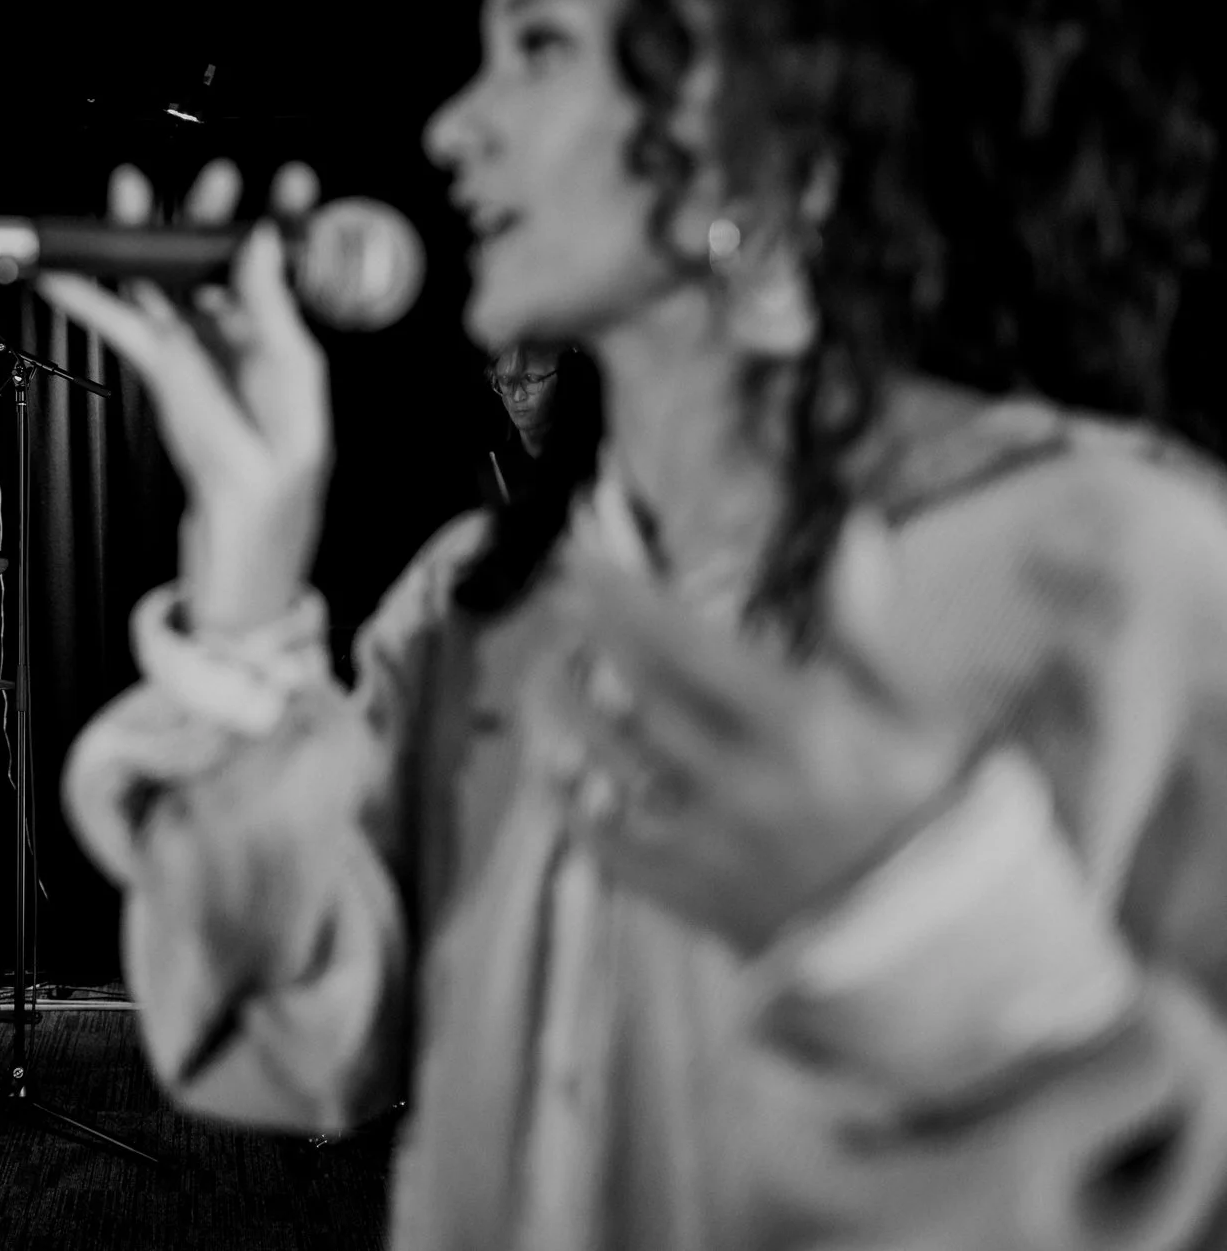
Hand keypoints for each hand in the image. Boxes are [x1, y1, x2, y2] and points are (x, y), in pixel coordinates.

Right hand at [35, 160, 330, 635]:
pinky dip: (96, 302)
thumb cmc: (278, 494)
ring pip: (166, 287)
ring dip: (144, 240)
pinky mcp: (165, 382)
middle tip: (206, 179)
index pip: (284, 268)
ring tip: (129, 194)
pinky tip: (69, 276)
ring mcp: (201, 360)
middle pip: (215, 266)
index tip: (288, 178)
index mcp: (287, 346)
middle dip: (204, 216)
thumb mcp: (289, 404)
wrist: (244, 559)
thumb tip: (264, 245)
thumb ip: (272, 318)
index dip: (285, 217)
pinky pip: (128, 330)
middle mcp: (243, 346)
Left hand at [548, 509, 965, 954]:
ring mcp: (711, 845)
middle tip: (559, 599)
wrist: (947, 958)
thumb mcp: (921, 718)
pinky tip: (553, 762)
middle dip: (588, 637)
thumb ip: (871, 628)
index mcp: (803, 729)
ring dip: (560, 708)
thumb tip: (857, 533)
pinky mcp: (692, 900)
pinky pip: (605, 843)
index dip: (622, 596)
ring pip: (604, 762)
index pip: (684, 644)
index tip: (580, 557)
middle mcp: (744, 783)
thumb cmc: (937, 820)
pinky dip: (570, 800)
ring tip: (543, 670)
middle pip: (634, 694)